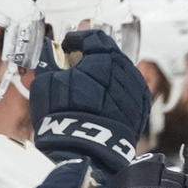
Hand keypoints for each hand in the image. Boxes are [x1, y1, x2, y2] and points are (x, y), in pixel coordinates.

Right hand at [30, 29, 151, 172]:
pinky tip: (100, 102)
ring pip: (119, 74)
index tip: (68, 46)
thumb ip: (49, 64)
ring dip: (104, 76)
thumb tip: (47, 55)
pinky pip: (127, 93)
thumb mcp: (46, 82)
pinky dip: (114, 93)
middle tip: (74, 66)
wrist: (86, 149)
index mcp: (104, 57)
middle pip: (108, 55)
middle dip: (91, 58)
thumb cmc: (65, 115)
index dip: (77, 39)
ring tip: (86, 87)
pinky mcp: (141, 110)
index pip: (93, 37)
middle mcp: (126, 70)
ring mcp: (136, 91)